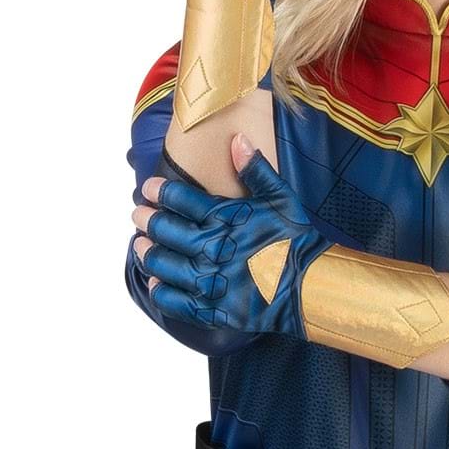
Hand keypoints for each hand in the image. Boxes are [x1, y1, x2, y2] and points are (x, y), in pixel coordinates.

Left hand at [134, 132, 327, 340]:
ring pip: (164, 265)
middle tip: (137, 215)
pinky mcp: (214, 309)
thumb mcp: (281, 198)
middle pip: (165, 231)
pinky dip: (162, 293)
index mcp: (224, 218)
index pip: (179, 199)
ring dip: (148, 254)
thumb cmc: (296, 240)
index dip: (159, 191)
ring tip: (140, 246)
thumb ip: (255, 169)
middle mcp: (211, 248)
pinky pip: (177, 302)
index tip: (148, 188)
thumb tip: (237, 139)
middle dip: (147, 220)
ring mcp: (210, 281)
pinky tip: (155, 284)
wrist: (311, 286)